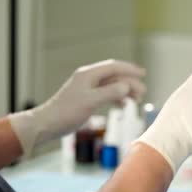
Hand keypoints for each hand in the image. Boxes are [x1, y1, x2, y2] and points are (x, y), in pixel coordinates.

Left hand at [9, 59, 145, 155]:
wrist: (48, 124)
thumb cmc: (66, 112)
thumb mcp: (90, 102)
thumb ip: (110, 92)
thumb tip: (126, 87)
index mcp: (89, 75)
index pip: (114, 67)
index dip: (129, 69)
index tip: (143, 74)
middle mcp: (89, 79)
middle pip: (115, 76)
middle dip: (130, 83)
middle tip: (143, 92)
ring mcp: (88, 88)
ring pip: (112, 86)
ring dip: (125, 91)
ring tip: (136, 99)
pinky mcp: (87, 98)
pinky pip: (107, 94)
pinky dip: (117, 98)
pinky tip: (123, 105)